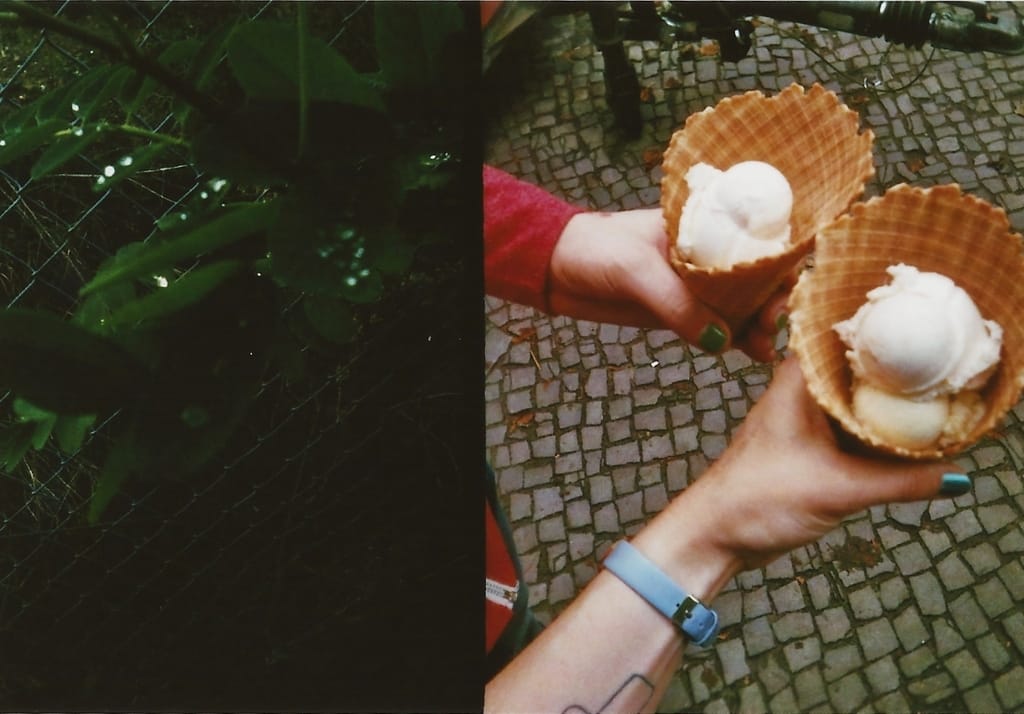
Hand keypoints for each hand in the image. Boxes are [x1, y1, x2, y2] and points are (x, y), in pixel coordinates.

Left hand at [549, 208, 788, 360]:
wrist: (555, 268)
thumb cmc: (596, 249)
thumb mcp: (637, 270)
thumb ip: (676, 303)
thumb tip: (721, 341)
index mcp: (702, 223)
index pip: (756, 239)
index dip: (778, 264)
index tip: (784, 291)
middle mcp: (705, 252)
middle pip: (755, 277)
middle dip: (771, 302)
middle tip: (771, 326)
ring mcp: (693, 283)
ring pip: (740, 305)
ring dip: (757, 326)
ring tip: (763, 348)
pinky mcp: (679, 310)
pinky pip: (716, 325)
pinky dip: (735, 339)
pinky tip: (751, 353)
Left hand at [638, 357, 964, 586]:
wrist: (715, 534)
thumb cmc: (757, 499)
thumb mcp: (839, 489)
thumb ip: (900, 482)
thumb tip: (956, 476)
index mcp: (797, 382)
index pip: (841, 335)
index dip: (881, 329)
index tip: (921, 327)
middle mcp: (799, 393)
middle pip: (856, 369)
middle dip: (896, 370)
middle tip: (944, 367)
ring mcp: (804, 421)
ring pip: (856, 402)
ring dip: (889, 405)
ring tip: (938, 399)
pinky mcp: (809, 450)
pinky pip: (852, 431)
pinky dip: (878, 433)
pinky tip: (910, 438)